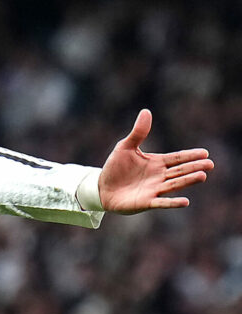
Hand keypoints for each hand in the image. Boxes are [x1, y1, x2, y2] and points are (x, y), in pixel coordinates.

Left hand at [98, 109, 213, 213]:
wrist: (102, 188)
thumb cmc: (115, 168)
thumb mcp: (125, 147)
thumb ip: (138, 132)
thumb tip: (146, 111)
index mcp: (156, 162)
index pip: (177, 158)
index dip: (190, 155)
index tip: (205, 153)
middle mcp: (159, 176)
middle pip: (180, 171)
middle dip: (194, 167)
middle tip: (210, 164)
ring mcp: (154, 190)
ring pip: (174, 184)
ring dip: (188, 181)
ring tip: (202, 176)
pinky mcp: (146, 202)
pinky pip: (161, 202)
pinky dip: (172, 203)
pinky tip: (186, 202)